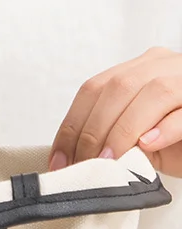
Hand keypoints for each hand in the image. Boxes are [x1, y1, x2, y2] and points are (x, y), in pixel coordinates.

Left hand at [49, 47, 181, 176]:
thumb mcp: (141, 138)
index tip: (59, 159)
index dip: (72, 124)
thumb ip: (112, 134)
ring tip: (108, 160)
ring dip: (123, 129)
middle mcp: (164, 64)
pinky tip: (147, 145)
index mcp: (140, 68)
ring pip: (151, 92)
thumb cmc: (181, 143)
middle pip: (118, 88)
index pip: (94, 89)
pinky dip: (164, 128)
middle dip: (93, 130)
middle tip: (83, 164)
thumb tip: (73, 157)